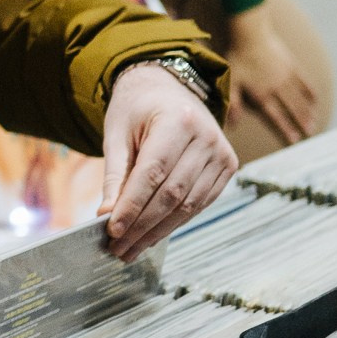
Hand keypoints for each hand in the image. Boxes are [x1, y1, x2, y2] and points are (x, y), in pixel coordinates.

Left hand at [101, 62, 237, 255]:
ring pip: (189, 205)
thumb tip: (108, 216)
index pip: (153, 173)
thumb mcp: (118, 133)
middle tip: (118, 248)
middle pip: (172, 193)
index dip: (133, 205)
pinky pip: (200, 203)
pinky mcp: (228, 167)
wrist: (168, 89)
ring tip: (132, 248)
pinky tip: (153, 235)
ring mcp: (222, 153)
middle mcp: (206, 137)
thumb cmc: (137, 110)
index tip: (112, 230)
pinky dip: (175, 222)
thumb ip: (115, 175)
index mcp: (177, 120)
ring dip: (158, 231)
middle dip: (142, 225)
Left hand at [226, 4, 321, 148]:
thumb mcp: (231, 81)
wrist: (251, 34)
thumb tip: (232, 123)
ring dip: (307, 111)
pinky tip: (315, 99)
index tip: (294, 140)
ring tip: (313, 122)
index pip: (275, 116)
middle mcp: (277, 88)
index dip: (285, 129)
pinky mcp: (292, 65)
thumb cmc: (238, 57)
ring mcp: (287, 77)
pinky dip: (310, 91)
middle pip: (291, 109)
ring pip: (299, 98)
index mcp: (262, 94)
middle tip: (310, 134)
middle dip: (300, 123)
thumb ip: (233, 103)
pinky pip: (304, 81)